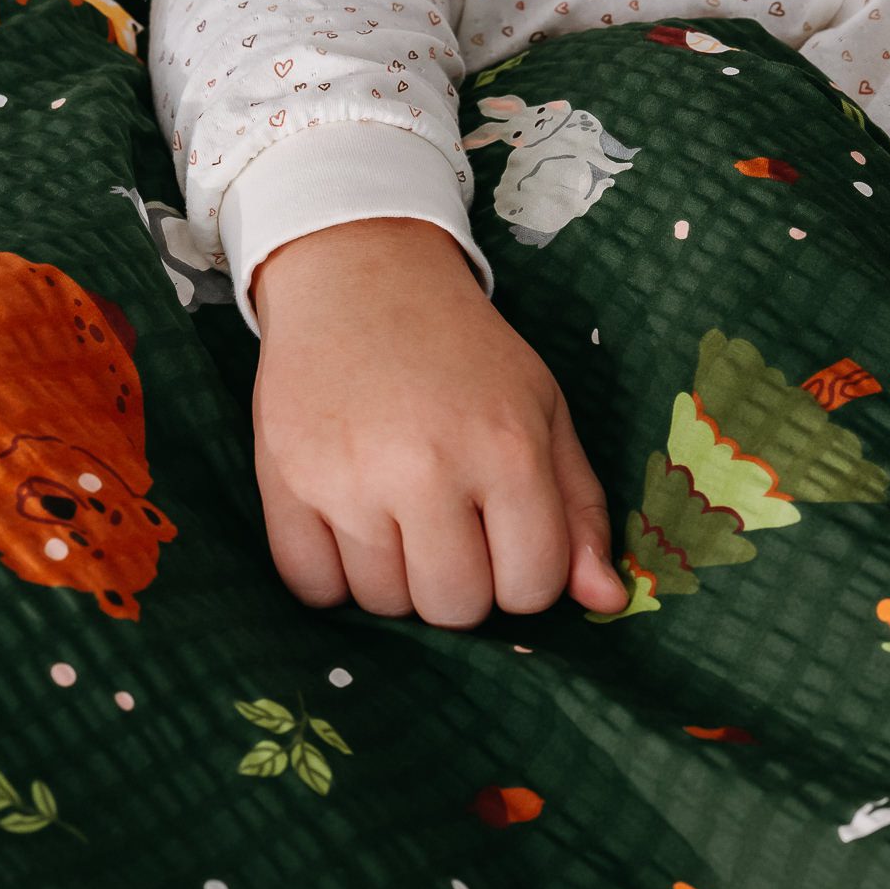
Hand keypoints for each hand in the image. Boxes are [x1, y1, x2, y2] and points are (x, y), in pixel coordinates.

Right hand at [250, 218, 629, 624]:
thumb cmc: (467, 356)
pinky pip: (312, 588)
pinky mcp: (283, 482)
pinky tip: (353, 530)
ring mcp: (346, 480)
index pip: (531, 586)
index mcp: (507, 451)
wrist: (360, 281)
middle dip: (464, 586)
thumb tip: (606, 603)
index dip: (526, 579)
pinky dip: (334, 579)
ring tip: (402, 520)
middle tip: (453, 532)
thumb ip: (579, 509)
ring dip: (399, 582)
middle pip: (455, 607)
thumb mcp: (545, 412)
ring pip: (384, 604)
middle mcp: (426, 470)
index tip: (508, 542)